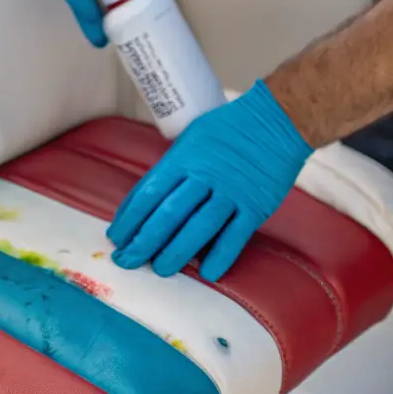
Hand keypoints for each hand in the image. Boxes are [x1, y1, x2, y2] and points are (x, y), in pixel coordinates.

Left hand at [107, 82, 310, 279]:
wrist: (276, 120)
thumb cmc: (229, 128)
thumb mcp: (191, 137)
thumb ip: (171, 168)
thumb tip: (143, 200)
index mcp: (184, 158)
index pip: (148, 192)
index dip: (129, 218)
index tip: (116, 237)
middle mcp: (205, 176)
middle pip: (168, 214)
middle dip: (143, 241)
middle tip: (127, 260)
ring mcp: (231, 192)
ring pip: (198, 228)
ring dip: (176, 253)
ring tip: (161, 270)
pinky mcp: (256, 206)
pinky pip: (235, 236)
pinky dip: (221, 256)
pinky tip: (207, 273)